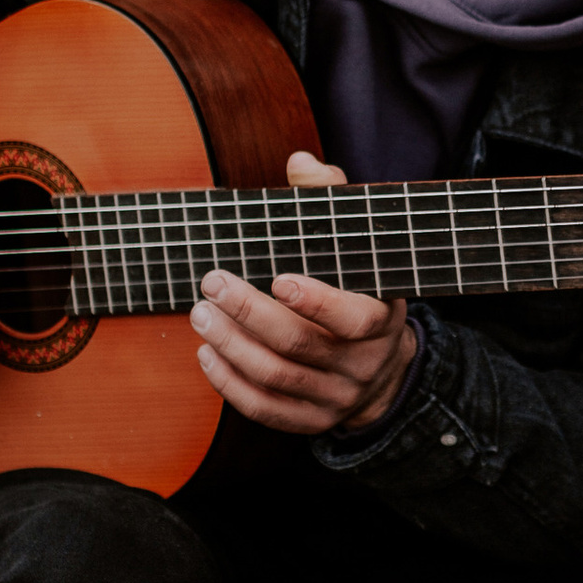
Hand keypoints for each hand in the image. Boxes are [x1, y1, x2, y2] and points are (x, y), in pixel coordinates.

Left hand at [192, 150, 415, 434]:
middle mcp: (363, 364)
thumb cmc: (359, 291)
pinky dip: (231, 384)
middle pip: (300, 345)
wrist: (382, 366)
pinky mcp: (311, 421)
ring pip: (278, 377)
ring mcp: (337, 397)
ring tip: (200, 314)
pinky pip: (266, 409)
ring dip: (231, 346)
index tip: (278, 279)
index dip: (317, 302)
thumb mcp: (358, 247)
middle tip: (212, 284)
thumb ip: (331, 200)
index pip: (354, 320)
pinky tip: (207, 354)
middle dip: (250, 314)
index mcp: (381, 320)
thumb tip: (300, 161)